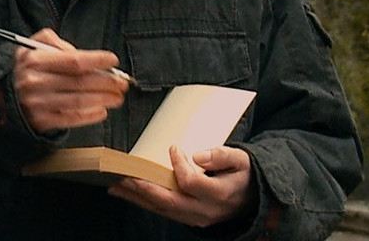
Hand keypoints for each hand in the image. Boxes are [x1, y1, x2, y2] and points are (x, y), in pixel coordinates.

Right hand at [12, 28, 128, 132]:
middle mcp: (36, 82)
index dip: (97, 60)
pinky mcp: (41, 121)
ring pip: (79, 100)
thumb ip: (54, 42)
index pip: (73, 60)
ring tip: (117, 97)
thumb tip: (80, 53)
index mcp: (35, 61)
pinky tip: (102, 111)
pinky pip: (71, 118)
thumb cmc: (24, 70)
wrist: (0, 98)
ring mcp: (39, 103)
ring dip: (103, 99)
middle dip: (106, 82)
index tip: (113, 60)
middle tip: (121, 82)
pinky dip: (90, 115)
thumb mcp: (31, 47)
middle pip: (80, 82)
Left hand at [107, 145, 256, 226]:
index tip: (174, 148)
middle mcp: (205, 211)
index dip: (179, 165)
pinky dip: (144, 202)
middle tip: (122, 175)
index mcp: (220, 195)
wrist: (253, 200)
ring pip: (162, 210)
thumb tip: (197, 155)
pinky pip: (163, 212)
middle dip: (143, 188)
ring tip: (115, 185)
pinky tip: (128, 193)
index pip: (191, 182)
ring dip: (137, 198)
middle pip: (169, 202)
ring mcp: (196, 218)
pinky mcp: (188, 219)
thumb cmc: (245, 175)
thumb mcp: (242, 160)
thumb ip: (221, 156)